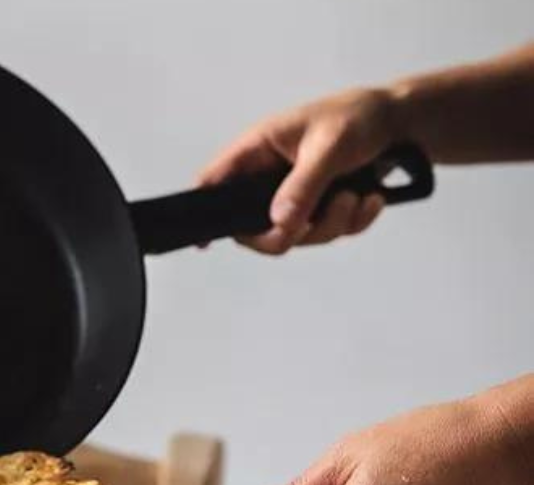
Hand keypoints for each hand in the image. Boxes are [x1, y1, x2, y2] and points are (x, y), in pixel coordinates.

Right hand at [199, 87, 402, 253]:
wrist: (407, 124)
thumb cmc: (362, 116)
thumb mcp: (331, 145)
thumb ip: (303, 185)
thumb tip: (279, 223)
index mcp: (259, 150)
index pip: (215, 183)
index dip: (204, 211)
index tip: (204, 242)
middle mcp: (269, 178)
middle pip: (251, 228)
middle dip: (288, 232)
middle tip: (315, 221)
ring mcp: (293, 197)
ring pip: (293, 237)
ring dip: (331, 224)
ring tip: (356, 196)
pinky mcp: (319, 210)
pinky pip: (326, 235)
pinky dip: (352, 223)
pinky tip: (370, 198)